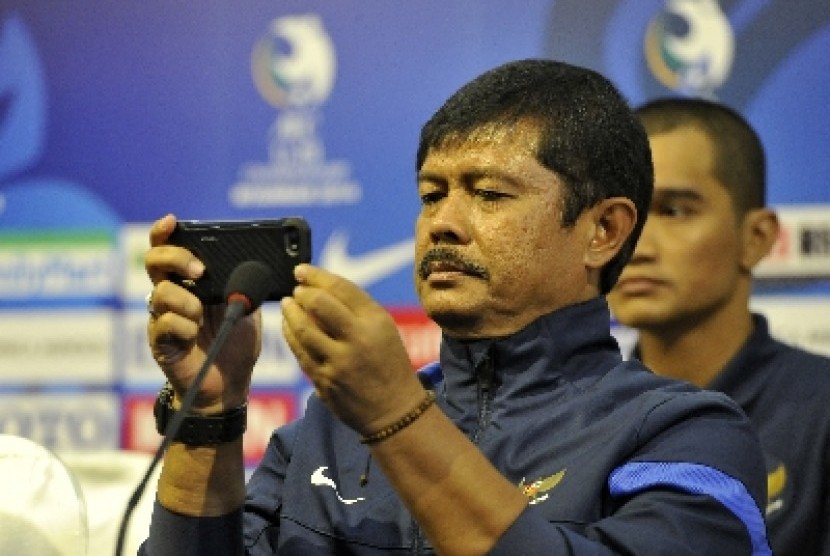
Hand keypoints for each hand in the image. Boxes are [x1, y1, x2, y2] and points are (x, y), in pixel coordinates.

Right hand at [145, 214, 260, 411]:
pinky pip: (164, 324)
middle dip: (177, 259)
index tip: (173, 222)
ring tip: (202, 316)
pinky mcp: (160, 342)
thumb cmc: (235, 341)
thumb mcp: (246, 304)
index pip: (169, 246)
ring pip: (159, 293)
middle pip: (154, 261)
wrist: (230, 383)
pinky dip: (183, 327)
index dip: (164, 231)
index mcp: (190, 280)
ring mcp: (163, 317)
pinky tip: (194, 336)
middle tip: (201, 271)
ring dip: (187, 301)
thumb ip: (245, 281)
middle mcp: (171, 293)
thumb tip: (258, 260)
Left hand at [281, 264, 424, 434]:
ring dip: (291, 312)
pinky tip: (288, 326)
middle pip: (320, 304)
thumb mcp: (384, 330)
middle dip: (302, 292)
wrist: (394, 410)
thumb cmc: (388, 364)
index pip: (342, 288)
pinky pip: (300, 352)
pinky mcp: (324, 381)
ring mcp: (339, 362)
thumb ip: (356, 309)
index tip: (301, 270)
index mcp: (376, 321)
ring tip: (288, 303)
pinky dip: (290, 335)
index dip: (316, 275)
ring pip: (304, 328)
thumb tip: (318, 287)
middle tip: (296, 289)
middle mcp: (358, 339)